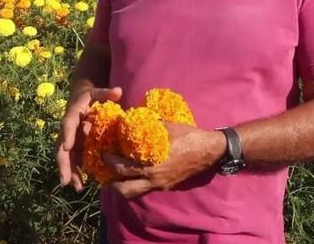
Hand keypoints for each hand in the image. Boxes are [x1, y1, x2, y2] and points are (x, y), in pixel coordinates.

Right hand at [56, 86, 122, 190]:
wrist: (81, 99)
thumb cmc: (91, 96)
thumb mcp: (97, 92)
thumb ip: (106, 93)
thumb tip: (118, 91)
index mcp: (72, 115)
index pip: (68, 125)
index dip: (68, 135)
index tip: (68, 146)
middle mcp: (67, 130)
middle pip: (62, 147)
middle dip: (63, 163)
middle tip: (65, 180)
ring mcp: (69, 139)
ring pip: (65, 157)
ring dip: (69, 172)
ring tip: (75, 187)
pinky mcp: (74, 146)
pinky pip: (72, 160)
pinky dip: (75, 172)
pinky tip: (80, 184)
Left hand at [103, 123, 226, 198]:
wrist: (210, 151)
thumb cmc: (189, 136)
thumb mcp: (167, 127)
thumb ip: (148, 126)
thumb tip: (133, 119)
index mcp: (152, 165)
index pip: (123, 169)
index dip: (109, 162)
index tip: (102, 154)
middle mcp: (154, 179)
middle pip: (124, 191)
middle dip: (111, 184)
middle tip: (104, 172)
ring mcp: (160, 185)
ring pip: (134, 194)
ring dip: (122, 187)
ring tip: (114, 177)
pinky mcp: (165, 186)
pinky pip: (144, 190)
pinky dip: (135, 185)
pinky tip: (132, 175)